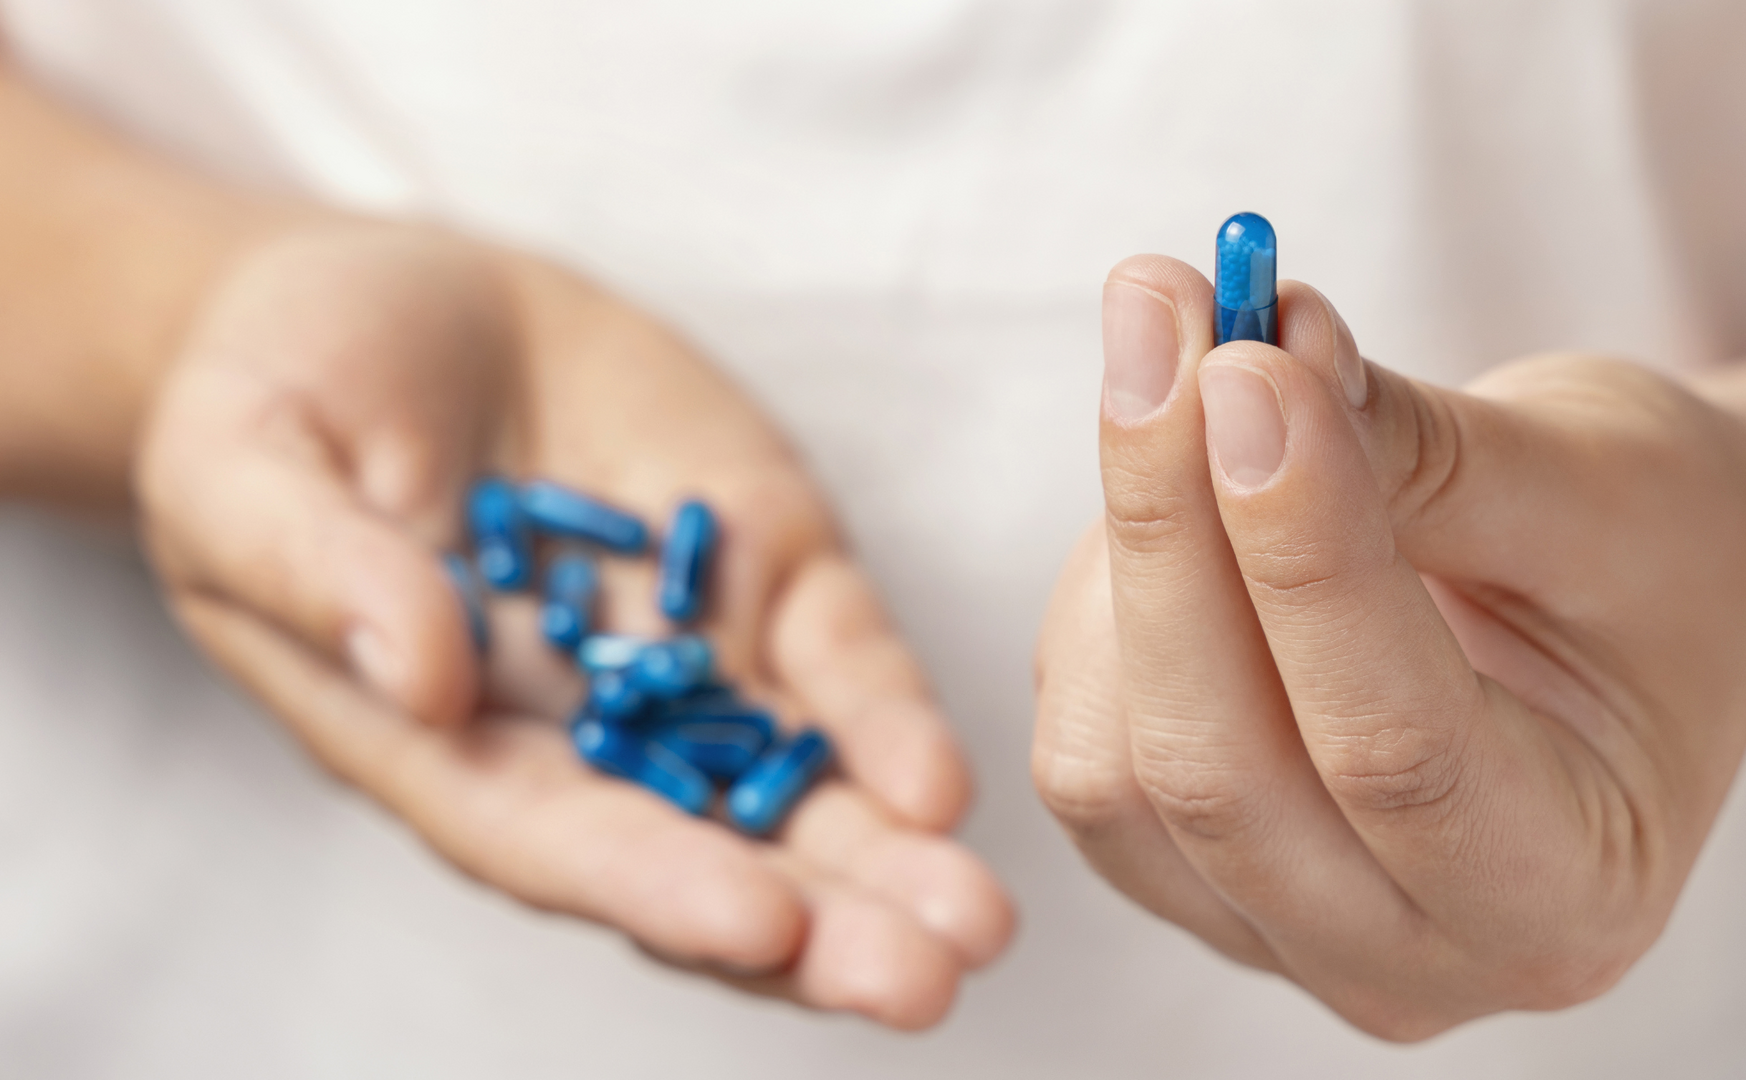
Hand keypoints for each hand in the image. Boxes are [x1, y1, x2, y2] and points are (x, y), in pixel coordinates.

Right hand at [137, 222, 1013, 1028]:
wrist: (397, 302)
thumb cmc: (281, 398)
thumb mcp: (245, 469)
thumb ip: (319, 571)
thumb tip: (425, 675)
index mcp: (451, 742)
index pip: (559, 842)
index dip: (656, 889)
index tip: (755, 926)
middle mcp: (589, 731)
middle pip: (711, 852)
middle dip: (818, 926)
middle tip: (921, 982)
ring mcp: (693, 653)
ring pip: (802, 785)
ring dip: (888, 860)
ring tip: (973, 923)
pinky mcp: (766, 565)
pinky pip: (837, 655)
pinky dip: (890, 717)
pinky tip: (940, 781)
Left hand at [1031, 255, 1745, 1037]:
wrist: (1642, 608)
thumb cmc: (1655, 554)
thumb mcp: (1602, 484)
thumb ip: (1421, 446)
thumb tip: (1242, 365)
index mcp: (1568, 893)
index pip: (1394, 746)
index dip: (1297, 548)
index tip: (1243, 363)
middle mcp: (1411, 959)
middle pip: (1216, 774)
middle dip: (1167, 524)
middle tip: (1163, 310)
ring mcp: (1280, 932)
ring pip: (1112, 770)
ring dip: (1128, 554)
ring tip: (1203, 393)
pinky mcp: (1182, 876)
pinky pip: (1082, 748)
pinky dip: (1103, 601)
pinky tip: (1178, 498)